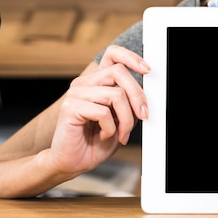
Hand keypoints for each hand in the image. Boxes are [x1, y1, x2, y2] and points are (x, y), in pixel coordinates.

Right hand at [46, 45, 149, 176]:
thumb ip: (130, 104)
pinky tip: (104, 135)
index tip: (147, 70)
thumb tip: (146, 95)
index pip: (112, 54)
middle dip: (137, 96)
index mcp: (97, 82)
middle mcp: (85, 83)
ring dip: (126, 119)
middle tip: (143, 116)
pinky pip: (103, 112)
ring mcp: (76, 93)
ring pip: (116, 94)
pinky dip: (110, 128)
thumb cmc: (96, 142)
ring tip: (121, 133)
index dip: (131, 57)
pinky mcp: (70, 107)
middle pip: (119, 72)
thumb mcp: (122, 119)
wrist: (73, 162)